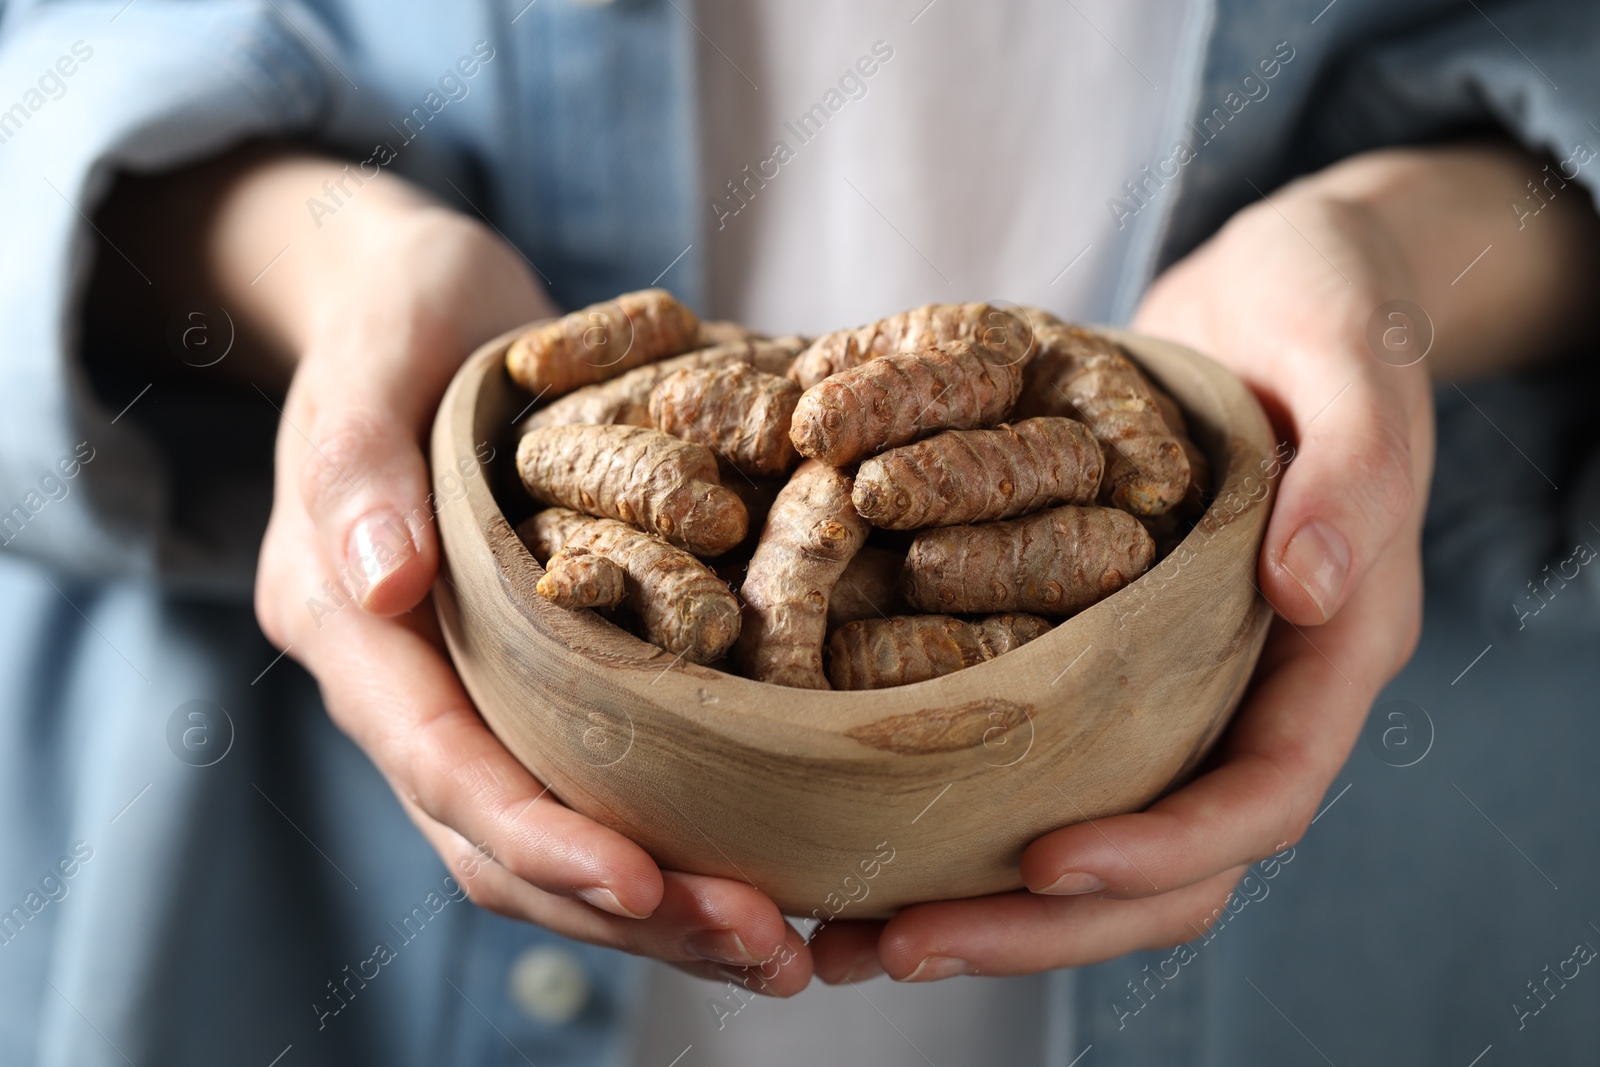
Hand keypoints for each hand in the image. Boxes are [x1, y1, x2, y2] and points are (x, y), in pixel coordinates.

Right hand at [225, 158, 810, 991]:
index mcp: (350, 623)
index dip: (537, 833)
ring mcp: (474, 694)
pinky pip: (601, 789)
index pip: (439, 760)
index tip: (645, 880)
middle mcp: (410, 684)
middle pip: (505, 841)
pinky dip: (679, 846)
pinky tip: (771, 873)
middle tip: (767, 946)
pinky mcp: (539, 686)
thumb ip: (355, 462)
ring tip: (787, 946)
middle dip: (631, 908)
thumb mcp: (375, 354)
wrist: (422, 311)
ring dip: (667, 909)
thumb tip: (381, 583)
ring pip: (555, 842)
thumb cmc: (401, 315)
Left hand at [811, 153, 1484, 982]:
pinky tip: (845, 818)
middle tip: (895, 945)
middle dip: (1037, 923)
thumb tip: (1312, 590)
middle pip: (1162, 866)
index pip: (1262, 796)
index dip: (1162, 849)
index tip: (1043, 860)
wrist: (1270, 293)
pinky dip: (951, 805)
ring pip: (1088, 833)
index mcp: (1330, 653)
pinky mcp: (1097, 656)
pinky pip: (1032, 756)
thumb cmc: (1327, 306)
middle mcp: (1247, 694)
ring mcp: (1170, 686)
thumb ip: (1351, 468)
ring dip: (976, 898)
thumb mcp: (1350, 354)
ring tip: (845, 932)